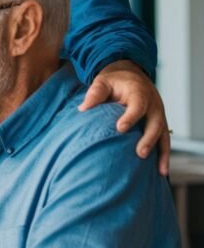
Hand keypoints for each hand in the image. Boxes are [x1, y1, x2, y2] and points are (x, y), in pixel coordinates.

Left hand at [79, 60, 170, 174]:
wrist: (130, 76)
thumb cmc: (114, 81)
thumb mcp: (103, 81)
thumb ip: (95, 93)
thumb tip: (83, 108)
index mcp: (139, 92)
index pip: (137, 105)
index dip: (130, 116)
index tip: (120, 128)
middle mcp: (153, 104)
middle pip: (155, 123)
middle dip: (149, 139)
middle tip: (140, 153)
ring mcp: (159, 115)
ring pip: (163, 135)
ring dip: (162, 153)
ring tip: (159, 170)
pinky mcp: (159, 124)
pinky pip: (164, 141)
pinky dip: (164, 156)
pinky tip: (161, 172)